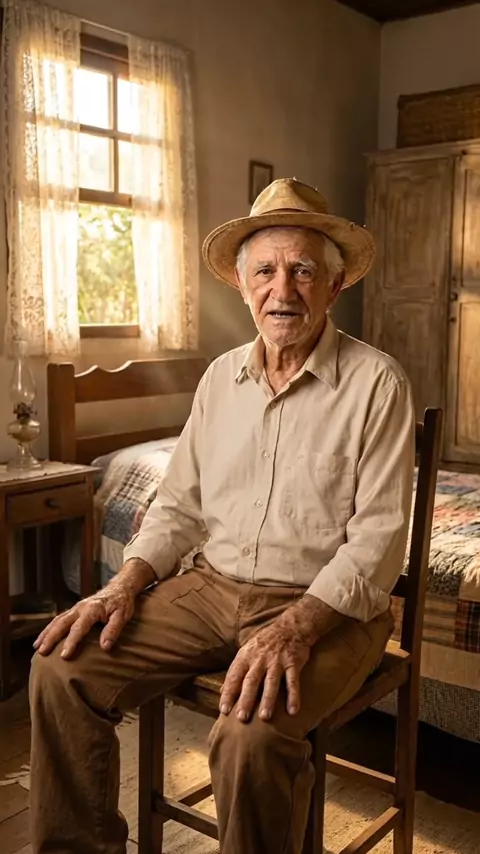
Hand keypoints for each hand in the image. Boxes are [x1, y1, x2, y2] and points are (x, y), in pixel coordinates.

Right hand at [33, 583, 134, 659]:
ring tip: (37, 648)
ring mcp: (76, 608)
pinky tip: (43, 639)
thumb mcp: (122, 615)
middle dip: (51, 638)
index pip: (79, 628)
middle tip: (42, 652)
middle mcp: (80, 608)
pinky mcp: (74, 610)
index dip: (71, 642)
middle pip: (62, 623)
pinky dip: (49, 629)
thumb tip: (104, 647)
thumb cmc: (122, 603)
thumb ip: (113, 630)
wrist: (119, 587)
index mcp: (92, 609)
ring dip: (46, 633)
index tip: (63, 656)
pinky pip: (58, 619)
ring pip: (57, 620)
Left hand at [219, 594, 341, 722]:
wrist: (290, 627)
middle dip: (246, 699)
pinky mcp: (293, 663)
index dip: (228, 693)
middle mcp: (260, 659)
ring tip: (264, 717)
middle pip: (251, 681)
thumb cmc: (265, 643)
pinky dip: (293, 696)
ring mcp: (277, 661)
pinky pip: (293, 681)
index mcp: (246, 656)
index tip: (224, 710)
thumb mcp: (247, 652)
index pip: (234, 676)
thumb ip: (236, 671)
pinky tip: (292, 711)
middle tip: (241, 718)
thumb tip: (221, 690)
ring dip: (268, 699)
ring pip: (271, 682)